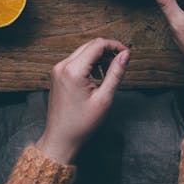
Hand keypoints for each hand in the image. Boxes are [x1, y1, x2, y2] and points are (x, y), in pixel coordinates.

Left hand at [36, 38, 129, 164]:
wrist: (60, 139)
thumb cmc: (82, 123)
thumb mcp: (104, 98)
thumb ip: (116, 73)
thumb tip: (125, 54)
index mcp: (74, 70)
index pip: (98, 45)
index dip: (115, 45)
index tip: (126, 53)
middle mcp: (62, 65)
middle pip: (90, 45)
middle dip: (107, 50)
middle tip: (121, 62)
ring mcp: (58, 69)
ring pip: (83, 51)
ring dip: (98, 56)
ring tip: (109, 73)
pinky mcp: (57, 74)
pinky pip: (76, 60)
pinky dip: (89, 63)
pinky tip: (97, 76)